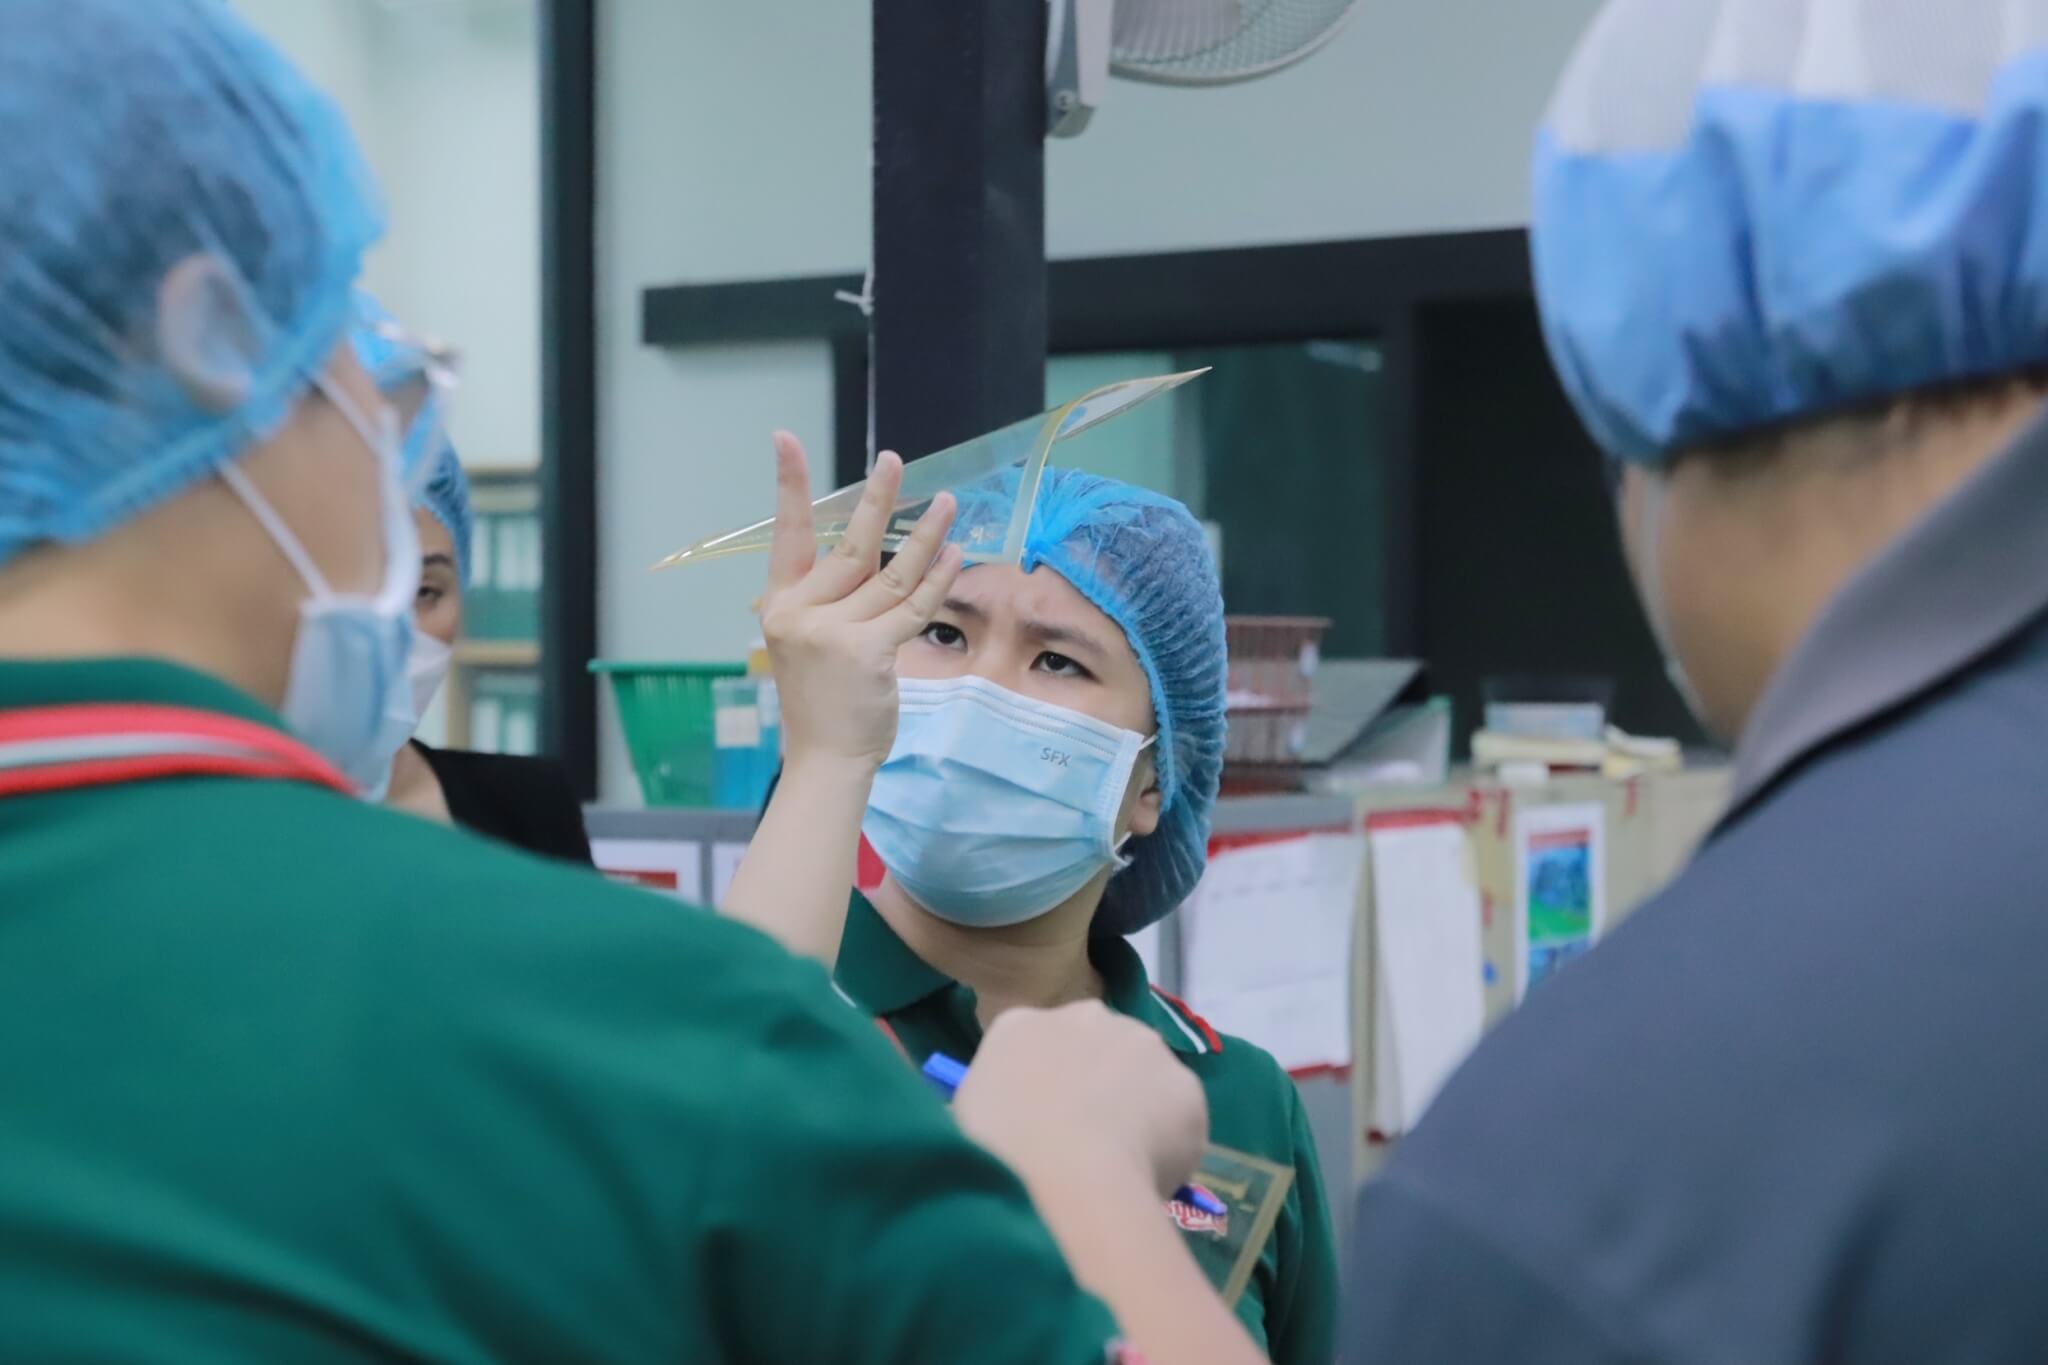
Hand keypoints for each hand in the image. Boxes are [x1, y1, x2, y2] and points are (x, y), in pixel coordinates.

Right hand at [759, 432, 962, 773]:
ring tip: (948, 504)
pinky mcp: (868, 653)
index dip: (789, 486)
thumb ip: (833, 601)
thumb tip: (877, 555)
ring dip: (925, 535)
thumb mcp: (809, 644)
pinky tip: (955, 554)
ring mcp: (833, 633)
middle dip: (876, 499)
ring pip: (890, 572)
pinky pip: (913, 606)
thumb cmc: (823, 701)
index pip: (787, 535)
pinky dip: (938, 579)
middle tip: (894, 461)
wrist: (825, 759)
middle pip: (849, 546)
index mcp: (781, 606)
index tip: (786, 439)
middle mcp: (802, 613)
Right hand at [954, 1001, 1207, 1200]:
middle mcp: (1084, 1017)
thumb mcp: (966, 1120)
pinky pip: (1178, 1117)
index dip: (1043, 1088)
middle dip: (1096, 1087)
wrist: (1065, 1176)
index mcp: (1019, 1026)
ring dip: (1137, 1110)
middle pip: (1095, 1048)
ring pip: (1143, 1078)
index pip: (1035, 1046)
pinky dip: (1170, 1144)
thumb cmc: (996, 1153)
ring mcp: (1141, 1043)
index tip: (1043, 1126)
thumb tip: (1014, 1121)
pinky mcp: (1185, 1082)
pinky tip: (1150, 1178)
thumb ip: (996, 1103)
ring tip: (1121, 1168)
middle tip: (1086, 1145)